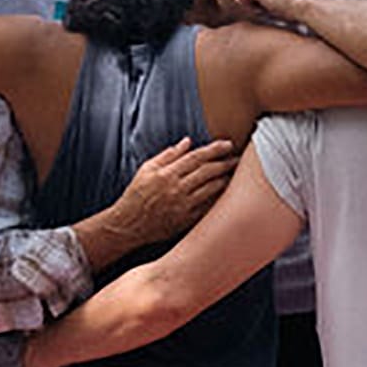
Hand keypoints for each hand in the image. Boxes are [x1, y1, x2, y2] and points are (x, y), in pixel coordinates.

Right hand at [106, 138, 239, 246]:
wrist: (128, 224)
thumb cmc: (136, 194)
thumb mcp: (146, 169)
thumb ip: (168, 155)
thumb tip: (187, 142)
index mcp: (166, 174)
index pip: (196, 157)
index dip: (214, 149)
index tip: (228, 144)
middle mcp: (176, 188)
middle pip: (207, 172)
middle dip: (225, 163)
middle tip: (238, 158)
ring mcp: (182, 205)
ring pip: (211, 189)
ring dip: (225, 179)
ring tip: (235, 173)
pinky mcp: (186, 220)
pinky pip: (207, 206)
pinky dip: (218, 198)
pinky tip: (227, 192)